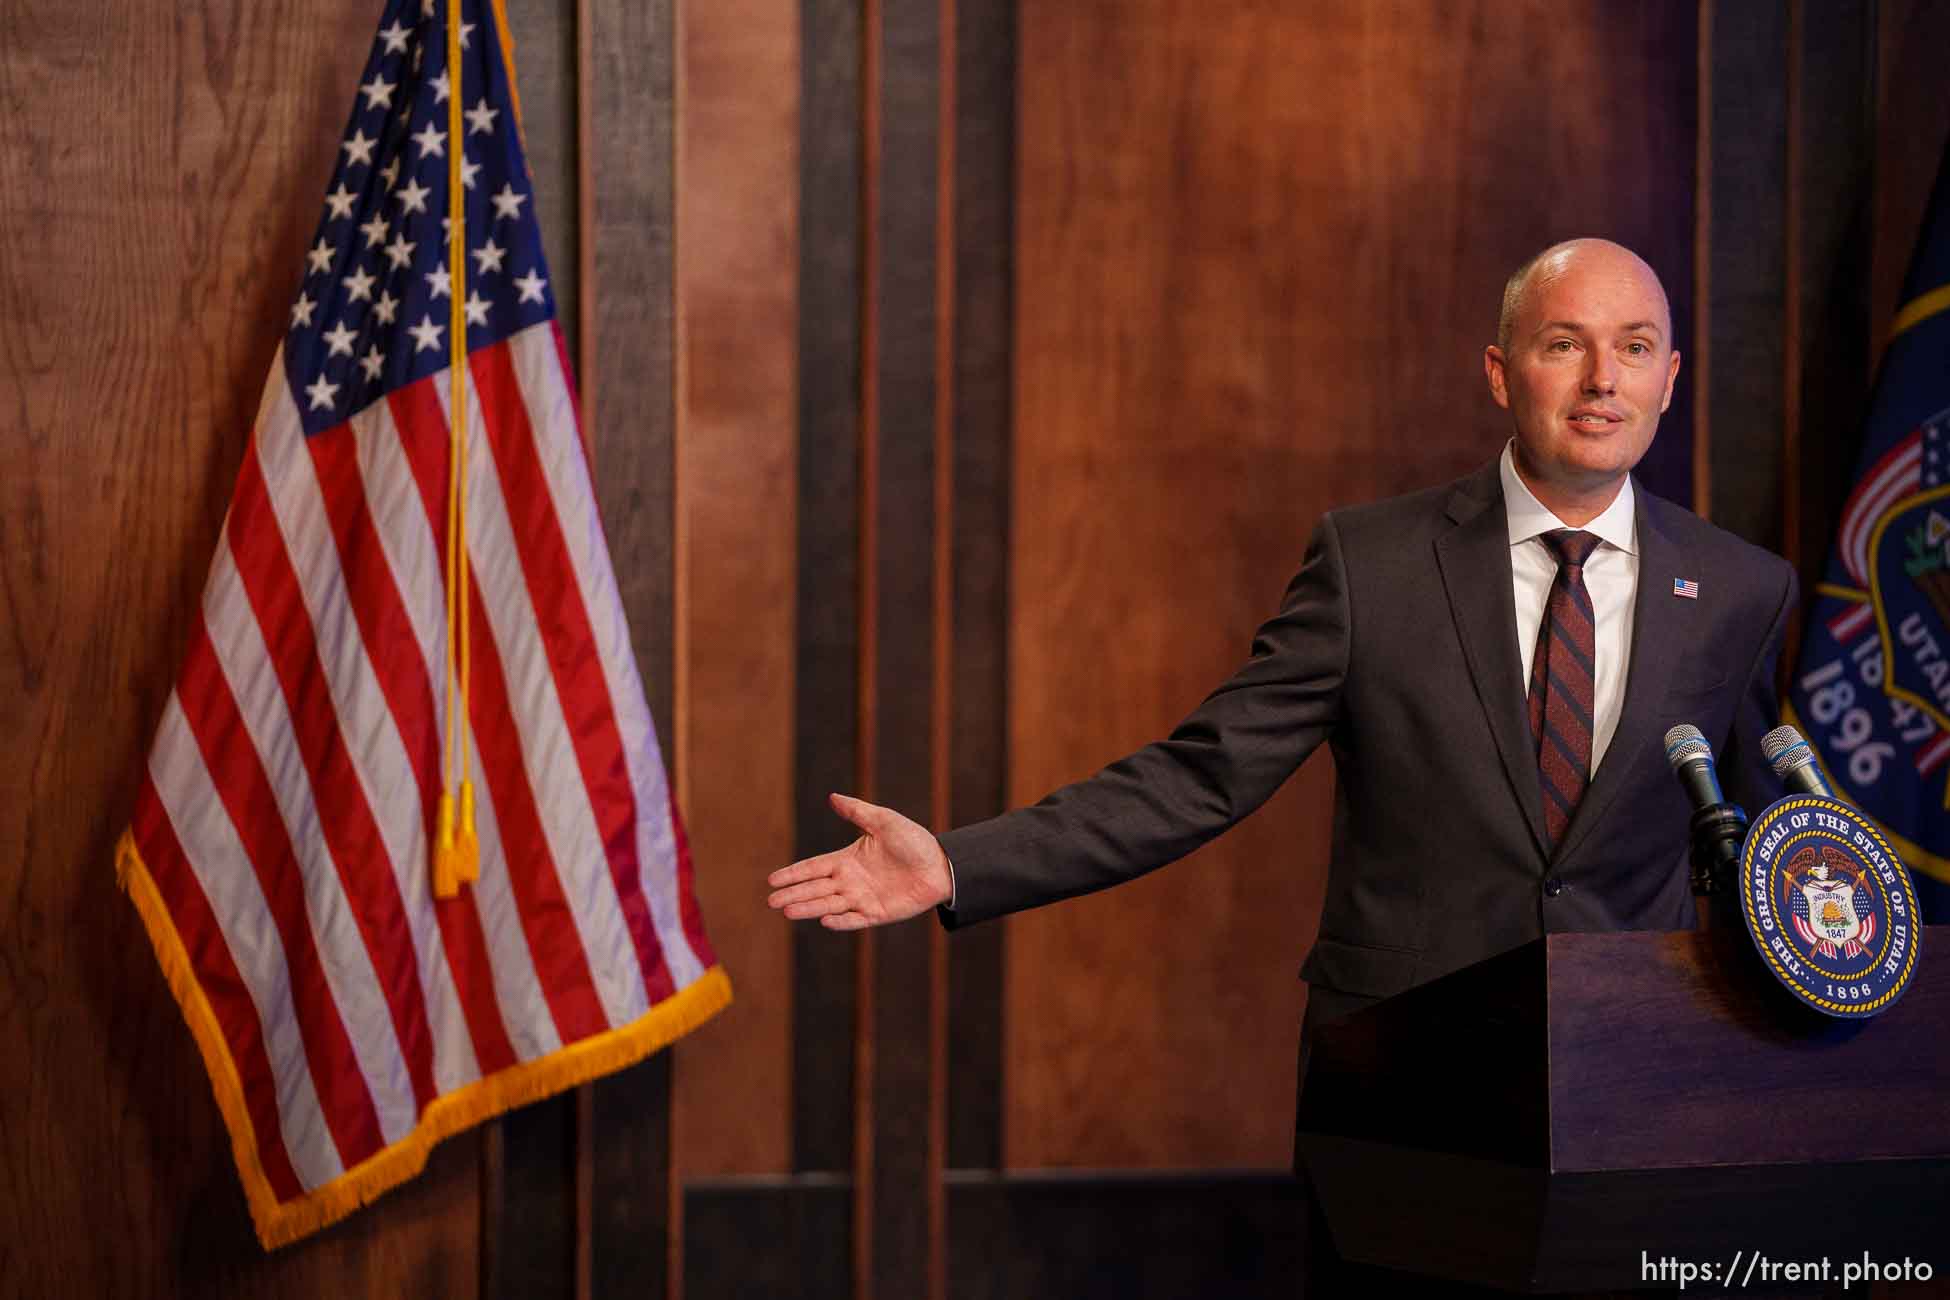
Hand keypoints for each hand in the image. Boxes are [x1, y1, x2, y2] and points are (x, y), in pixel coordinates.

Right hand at [766, 793, 952, 929]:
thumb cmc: (913, 840)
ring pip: (829, 905)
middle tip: (771, 901)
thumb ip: (857, 812)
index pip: (813, 868)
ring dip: (809, 908)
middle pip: (815, 888)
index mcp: (847, 860)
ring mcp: (862, 899)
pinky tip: (824, 920)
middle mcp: (850, 881)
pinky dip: (840, 921)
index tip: (772, 880)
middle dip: (793, 894)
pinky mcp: (877, 913)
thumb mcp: (883, 820)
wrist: (941, 864)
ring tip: (787, 911)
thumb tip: (831, 797)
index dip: (794, 874)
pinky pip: (855, 919)